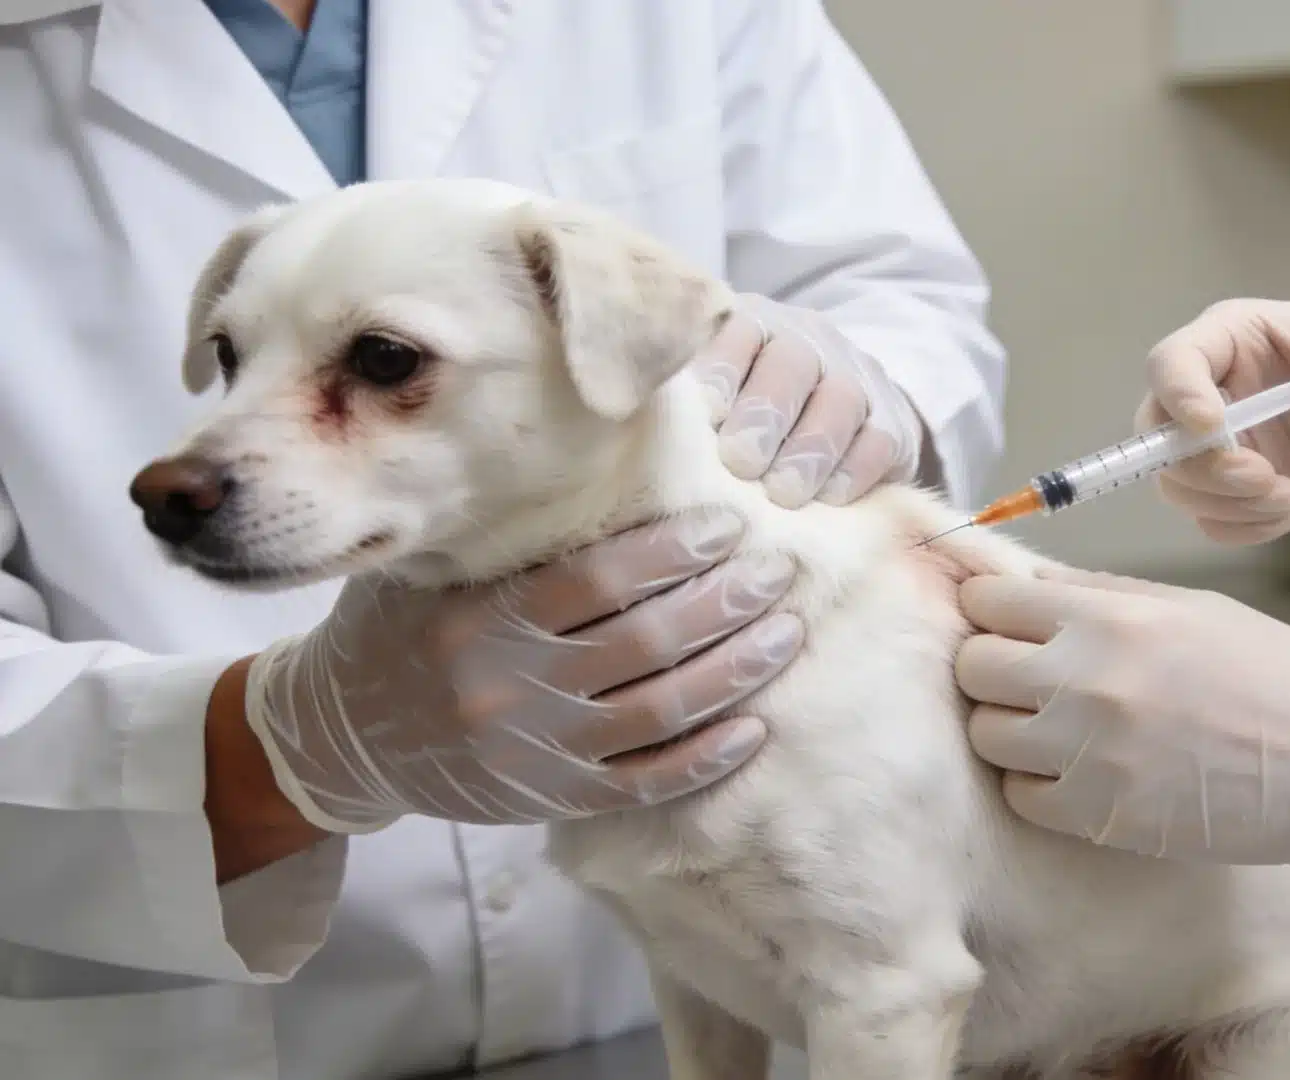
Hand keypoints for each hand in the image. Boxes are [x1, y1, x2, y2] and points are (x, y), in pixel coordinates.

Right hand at [242, 509, 802, 831]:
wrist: (340, 739)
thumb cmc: (398, 632)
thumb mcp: (428, 574)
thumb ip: (500, 538)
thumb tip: (599, 463)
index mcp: (479, 620)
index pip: (596, 580)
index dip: (671, 551)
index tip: (726, 522)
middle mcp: (508, 687)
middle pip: (643, 642)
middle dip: (724, 602)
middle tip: (777, 569)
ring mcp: (534, 751)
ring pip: (659, 712)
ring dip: (734, 671)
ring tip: (786, 633)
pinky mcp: (552, 800)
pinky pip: (645, 782)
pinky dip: (705, 758)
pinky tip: (755, 728)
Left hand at [693, 294, 924, 508]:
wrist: (830, 425)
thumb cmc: (741, 421)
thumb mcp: (709, 400)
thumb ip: (682, 408)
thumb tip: (640, 429)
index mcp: (753, 324)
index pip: (738, 330)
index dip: (721, 370)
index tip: (707, 415)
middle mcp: (808, 339)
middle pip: (793, 362)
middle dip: (766, 414)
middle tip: (741, 463)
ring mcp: (858, 377)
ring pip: (842, 399)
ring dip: (810, 449)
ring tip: (783, 494)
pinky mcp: (894, 422)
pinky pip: (881, 440)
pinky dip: (854, 470)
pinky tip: (827, 498)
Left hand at [955, 566, 1289, 899]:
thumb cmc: (1273, 674)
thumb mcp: (1190, 606)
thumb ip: (1101, 594)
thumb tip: (1027, 584)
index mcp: (1111, 618)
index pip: (989, 601)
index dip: (989, 609)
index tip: (1003, 622)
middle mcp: (1088, 681)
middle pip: (972, 667)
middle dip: (989, 667)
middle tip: (1025, 677)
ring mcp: (1089, 754)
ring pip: (985, 735)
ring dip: (1009, 727)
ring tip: (1051, 726)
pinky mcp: (1100, 816)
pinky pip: (1020, 796)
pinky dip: (1035, 783)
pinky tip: (1074, 770)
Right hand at [1140, 300, 1289, 543]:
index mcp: (1238, 337)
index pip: (1173, 361)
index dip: (1178, 396)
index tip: (1216, 429)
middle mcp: (1220, 391)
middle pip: (1157, 432)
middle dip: (1200, 465)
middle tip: (1263, 477)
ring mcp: (1231, 448)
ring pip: (1177, 483)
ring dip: (1225, 501)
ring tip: (1287, 496)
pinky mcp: (1248, 495)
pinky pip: (1212, 522)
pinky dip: (1243, 527)